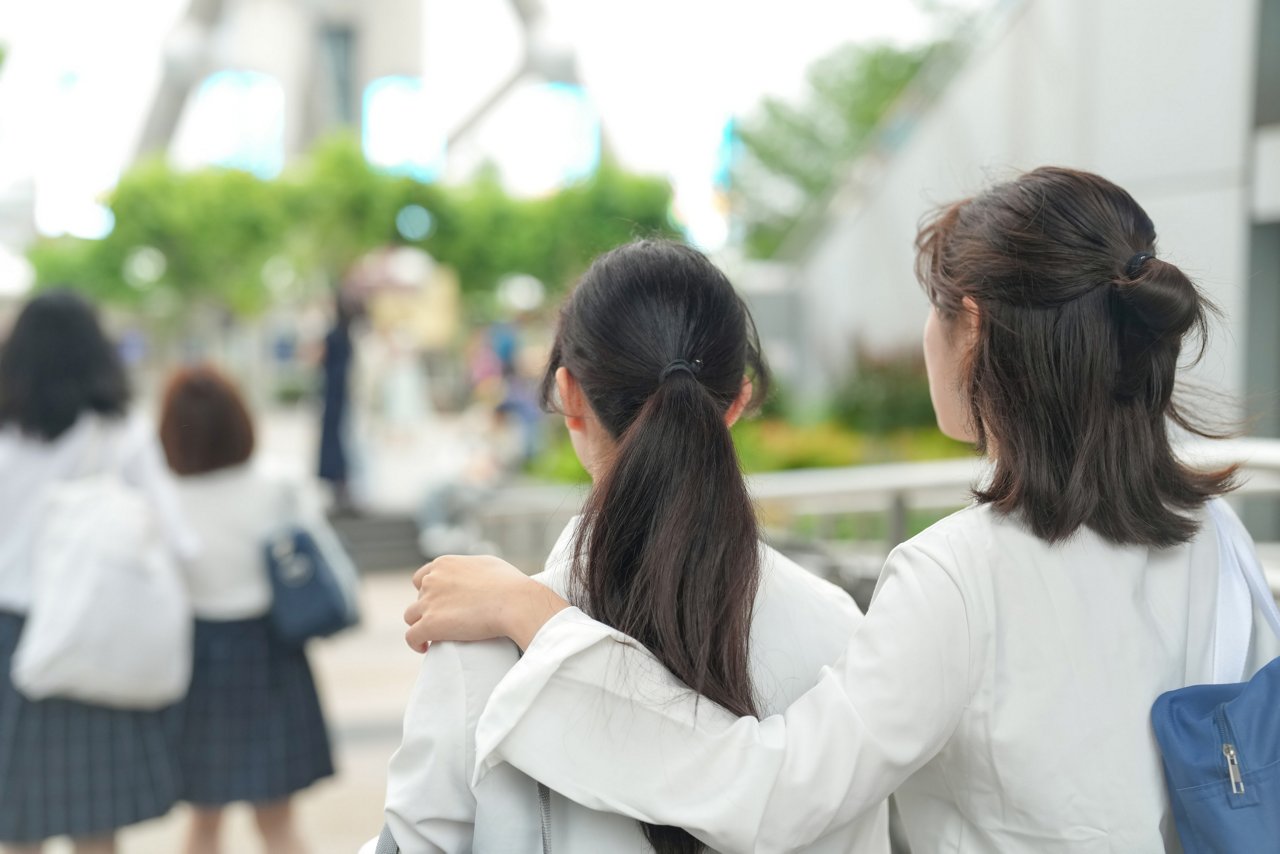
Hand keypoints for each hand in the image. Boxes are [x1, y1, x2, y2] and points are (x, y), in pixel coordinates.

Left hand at [404, 555, 568, 652]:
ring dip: (420, 625)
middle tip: (446, 622)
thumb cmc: (509, 583)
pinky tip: (424, 648)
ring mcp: (429, 602)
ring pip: (411, 617)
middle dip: (429, 609)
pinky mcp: (430, 624)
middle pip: (419, 598)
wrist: (514, 602)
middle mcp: (432, 580)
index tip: (438, 604)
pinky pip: (411, 636)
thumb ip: (471, 567)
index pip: (422, 577)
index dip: (428, 592)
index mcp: (444, 564)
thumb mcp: (488, 564)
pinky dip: (415, 643)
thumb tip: (472, 574)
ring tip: (432, 637)